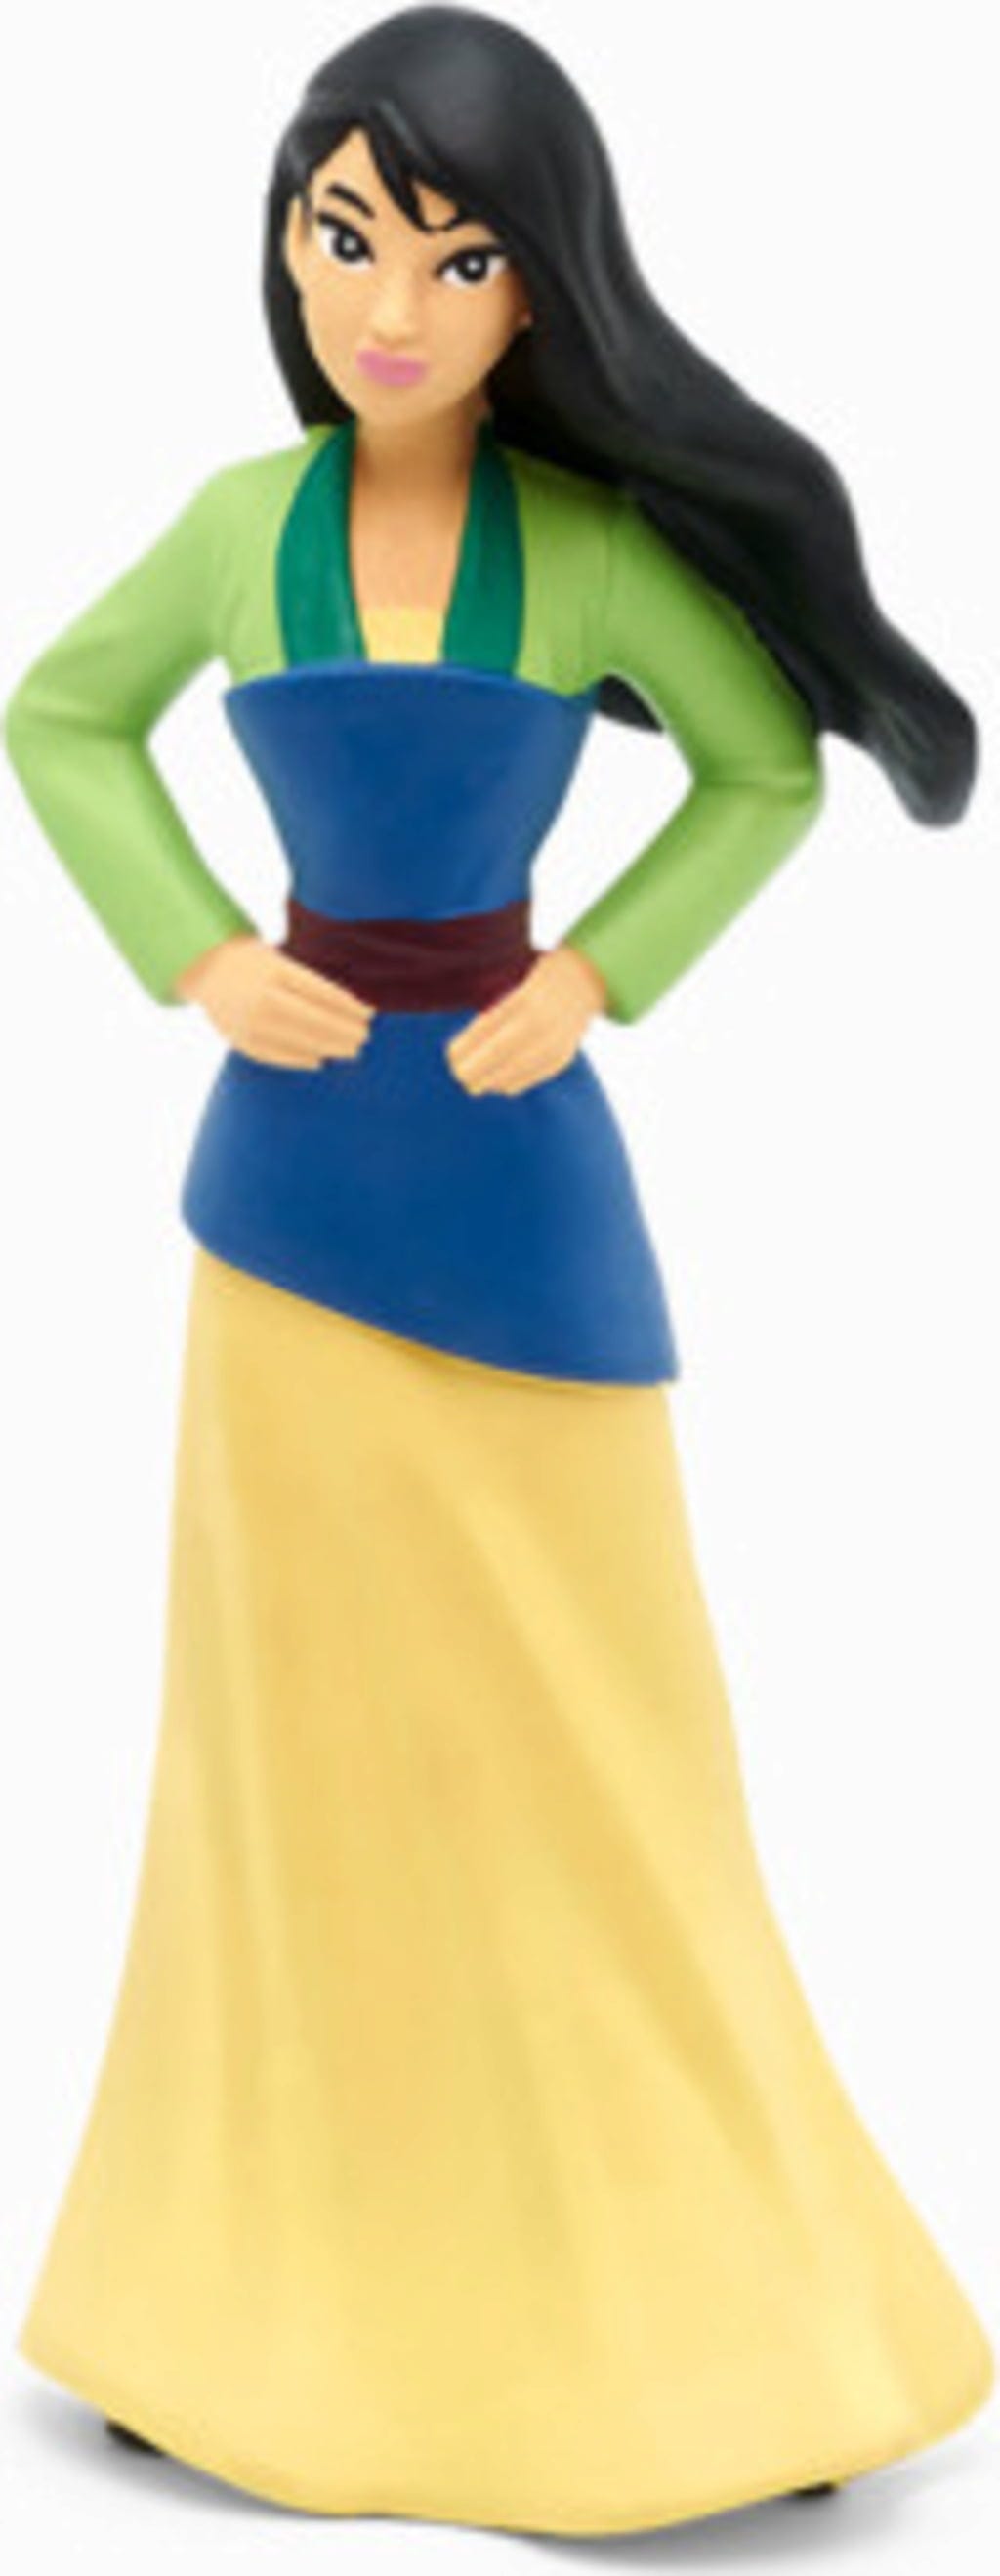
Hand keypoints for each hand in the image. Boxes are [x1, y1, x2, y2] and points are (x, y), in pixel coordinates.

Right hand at [173, 933, 373, 1066]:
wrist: (204, 967)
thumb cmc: (253, 960)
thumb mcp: (280, 958)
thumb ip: (309, 980)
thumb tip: (351, 1006)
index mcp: (276, 970)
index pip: (323, 992)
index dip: (350, 1006)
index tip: (370, 1014)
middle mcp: (263, 996)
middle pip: (315, 1019)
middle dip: (345, 1030)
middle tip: (364, 1036)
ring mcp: (250, 1020)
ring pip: (299, 1039)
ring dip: (329, 1046)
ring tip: (350, 1050)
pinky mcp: (241, 1038)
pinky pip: (276, 1054)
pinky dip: (299, 1058)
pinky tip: (318, 1060)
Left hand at [446, 944, 607, 1096]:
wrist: (587, 979)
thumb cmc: (540, 978)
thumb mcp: (516, 984)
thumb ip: (495, 1012)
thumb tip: (464, 1046)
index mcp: (524, 999)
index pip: (486, 1029)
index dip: (466, 1046)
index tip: (450, 1056)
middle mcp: (541, 1021)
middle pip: (498, 1052)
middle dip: (475, 1068)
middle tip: (459, 1075)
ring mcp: (555, 1041)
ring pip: (516, 1069)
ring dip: (491, 1080)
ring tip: (475, 1085)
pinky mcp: (564, 1055)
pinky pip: (534, 1075)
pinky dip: (514, 1083)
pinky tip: (499, 1086)